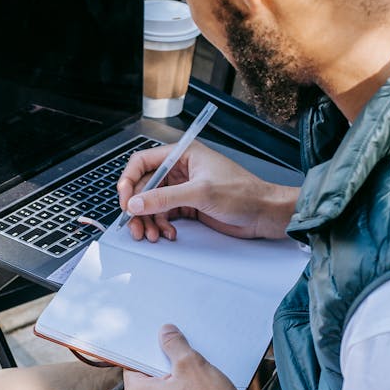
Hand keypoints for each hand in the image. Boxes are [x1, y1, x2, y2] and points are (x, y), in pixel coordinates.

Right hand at [117, 139, 298, 242]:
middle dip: (137, 207)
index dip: (129, 181)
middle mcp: (179, 169)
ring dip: (148, 220)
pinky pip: (164, 215)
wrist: (263, 214)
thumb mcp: (200, 193)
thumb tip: (135, 203)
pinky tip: (169, 234)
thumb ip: (164, 198)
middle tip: (135, 226)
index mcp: (182, 154)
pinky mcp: (187, 205)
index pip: (142, 162)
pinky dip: (162, 225)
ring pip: (151, 203)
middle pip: (144, 186)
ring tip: (151, 235)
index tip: (125, 201)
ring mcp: (182, 188)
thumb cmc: (243, 193)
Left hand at [124, 325, 245, 389]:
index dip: (150, 353)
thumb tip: (165, 332)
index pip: (133, 365)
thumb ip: (174, 344)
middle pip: (148, 381)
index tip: (163, 346)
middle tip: (185, 361)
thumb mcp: (191, 364)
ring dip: (175, 386)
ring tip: (197, 379)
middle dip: (165, 369)